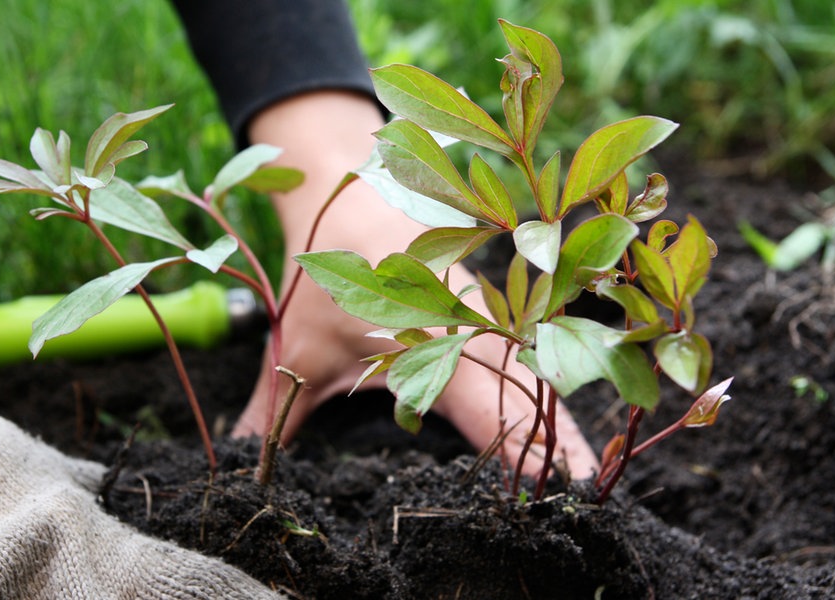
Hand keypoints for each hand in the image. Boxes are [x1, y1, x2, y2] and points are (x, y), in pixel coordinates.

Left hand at [230, 91, 597, 477]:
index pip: (486, 409)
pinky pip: (529, 347)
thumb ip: (276, 414)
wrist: (359, 185)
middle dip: (564, 446)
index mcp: (434, 347)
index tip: (550, 484)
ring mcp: (493, 313)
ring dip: (563, 415)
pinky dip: (550, 379)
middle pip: (529, 394)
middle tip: (593, 495)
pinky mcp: (496, 304)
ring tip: (594, 470)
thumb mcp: (299, 352)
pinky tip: (566, 414)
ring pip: (537, 368)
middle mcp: (476, 331)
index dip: (520, 446)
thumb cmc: (331, 272)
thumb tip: (240, 459)